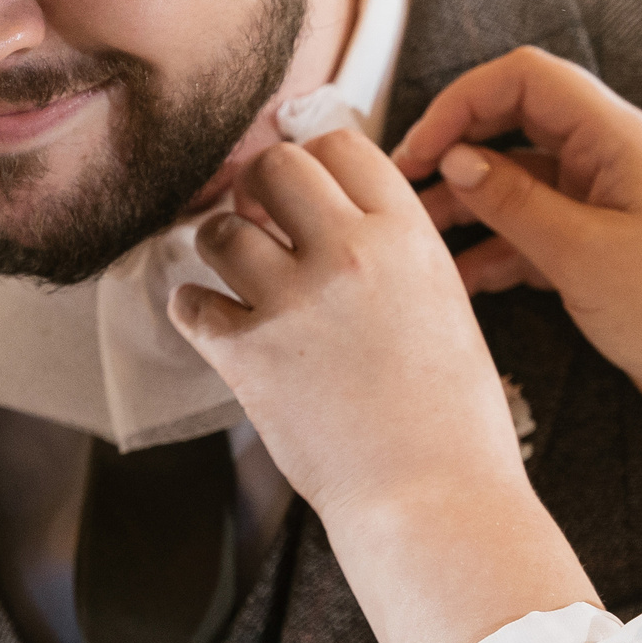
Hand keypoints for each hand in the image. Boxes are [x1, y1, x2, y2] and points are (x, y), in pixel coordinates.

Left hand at [172, 128, 522, 524]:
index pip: (340, 145)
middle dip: (258, 189)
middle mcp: (346, 254)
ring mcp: (291, 302)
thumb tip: (339, 220)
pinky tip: (216, 325)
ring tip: (238, 279)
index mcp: (406, 236)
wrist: (431, 497)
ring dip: (221, 249)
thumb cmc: (452, 419)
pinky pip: (189, 303)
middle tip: (259, 219)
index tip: (303, 188)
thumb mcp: (446, 305)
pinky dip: (195, 311)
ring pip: (219, 232)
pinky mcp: (246, 355)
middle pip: (271, 168)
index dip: (314, 161)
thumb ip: (393, 253)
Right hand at [394, 47, 641, 434]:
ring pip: (521, 184)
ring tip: (419, 243)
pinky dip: (496, 248)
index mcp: (621, 138)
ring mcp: (609, 204)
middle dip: (457, 153)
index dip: (463, 102)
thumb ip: (513, 201)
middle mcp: (614, 159)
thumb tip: (454, 159)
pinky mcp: (605, 248)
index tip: (418, 150)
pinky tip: (459, 279)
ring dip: (469, 207)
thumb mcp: (582, 255)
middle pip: (517, 126)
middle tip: (403, 192)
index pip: (527, 79)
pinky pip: (537, 230)